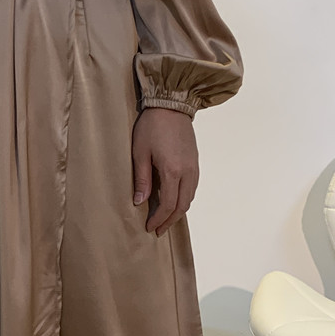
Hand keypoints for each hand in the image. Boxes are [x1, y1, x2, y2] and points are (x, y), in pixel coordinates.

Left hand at [132, 108, 199, 236]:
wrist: (171, 105)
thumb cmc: (152, 127)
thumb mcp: (140, 153)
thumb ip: (142, 179)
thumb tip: (139, 202)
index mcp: (172, 171)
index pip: (168, 205)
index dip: (159, 219)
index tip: (150, 227)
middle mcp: (187, 172)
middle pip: (182, 206)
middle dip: (170, 220)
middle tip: (158, 230)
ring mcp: (194, 167)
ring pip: (190, 198)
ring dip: (178, 211)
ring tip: (166, 219)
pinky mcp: (195, 162)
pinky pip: (192, 187)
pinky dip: (184, 199)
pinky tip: (175, 201)